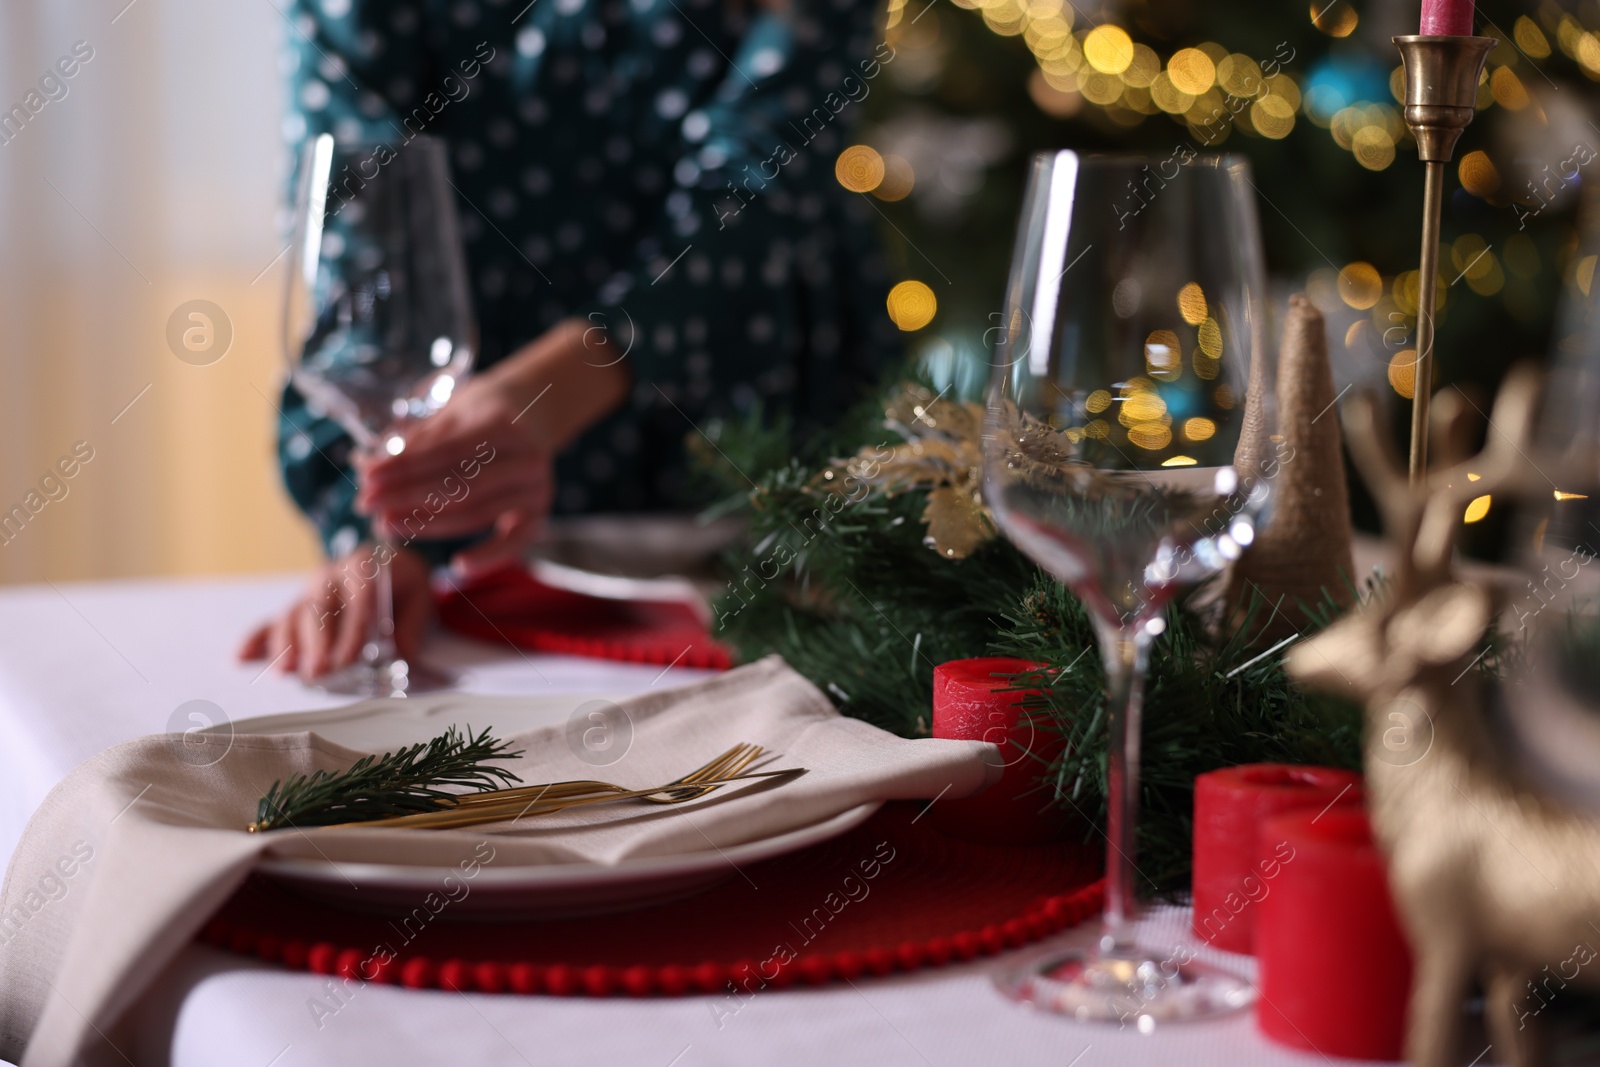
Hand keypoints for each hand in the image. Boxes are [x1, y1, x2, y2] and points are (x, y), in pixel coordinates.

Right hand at [237, 544, 432, 679]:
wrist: (388, 564)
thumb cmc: (403, 585)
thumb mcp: (419, 597)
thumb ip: (411, 625)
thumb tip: (402, 654)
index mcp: (365, 566)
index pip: (357, 598)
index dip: (351, 629)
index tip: (348, 658)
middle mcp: (331, 574)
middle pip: (320, 608)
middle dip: (317, 642)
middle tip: (318, 671)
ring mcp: (309, 590)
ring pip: (293, 615)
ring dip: (287, 643)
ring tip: (285, 671)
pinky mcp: (296, 605)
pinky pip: (272, 621)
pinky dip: (255, 639)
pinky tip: (239, 658)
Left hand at [355, 318, 629, 576]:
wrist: (535, 412)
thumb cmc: (483, 412)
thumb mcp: (453, 411)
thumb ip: (416, 442)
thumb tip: (368, 470)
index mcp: (504, 423)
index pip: (445, 452)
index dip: (403, 468)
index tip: (366, 479)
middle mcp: (527, 457)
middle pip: (460, 486)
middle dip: (407, 498)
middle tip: (366, 506)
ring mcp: (536, 487)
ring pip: (477, 514)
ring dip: (428, 524)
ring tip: (388, 526)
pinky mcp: (539, 512)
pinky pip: (515, 541)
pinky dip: (489, 556)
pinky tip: (458, 566)